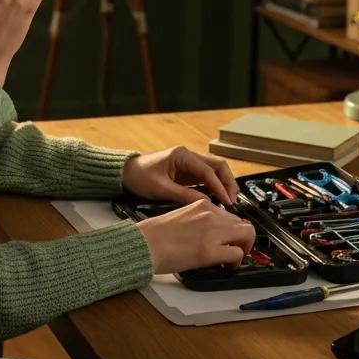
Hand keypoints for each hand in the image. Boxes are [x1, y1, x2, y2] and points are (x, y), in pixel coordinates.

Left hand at [122, 146, 239, 206]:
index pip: (208, 171)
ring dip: (223, 185)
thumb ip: (184, 195)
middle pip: (217, 166)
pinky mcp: (187, 172)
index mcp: (182, 155)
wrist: (126, 173)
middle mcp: (189, 156)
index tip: (227, 202)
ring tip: (228, 202)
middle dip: (228, 183)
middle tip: (232, 201)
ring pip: (215, 171)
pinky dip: (215, 187)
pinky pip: (206, 178)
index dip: (219, 187)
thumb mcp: (161, 189)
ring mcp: (189, 163)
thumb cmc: (139, 177)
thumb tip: (206, 203)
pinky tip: (218, 200)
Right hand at [135, 199, 255, 273]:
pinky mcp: (210, 251)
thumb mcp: (181, 216)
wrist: (143, 244)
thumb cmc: (154, 234)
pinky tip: (227, 266)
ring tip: (233, 258)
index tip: (230, 238)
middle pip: (243, 223)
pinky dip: (237, 262)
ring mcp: (212, 232)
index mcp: (201, 205)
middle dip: (243, 238)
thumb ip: (199, 220)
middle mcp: (210, 215)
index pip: (229, 215)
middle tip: (237, 249)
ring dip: (244, 248)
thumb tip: (209, 233)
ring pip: (247, 235)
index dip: (232, 230)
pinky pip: (237, 254)